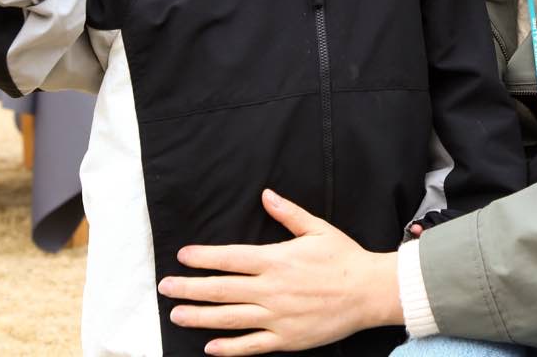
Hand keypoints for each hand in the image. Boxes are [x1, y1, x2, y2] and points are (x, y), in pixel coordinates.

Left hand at [159, 189, 402, 355]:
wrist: (370, 292)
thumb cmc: (344, 258)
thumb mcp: (318, 229)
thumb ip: (288, 214)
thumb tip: (266, 195)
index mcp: (276, 260)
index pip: (230, 258)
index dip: (203, 257)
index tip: (183, 256)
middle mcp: (272, 289)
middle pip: (221, 289)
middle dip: (190, 287)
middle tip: (166, 287)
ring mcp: (277, 317)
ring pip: (229, 318)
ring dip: (200, 317)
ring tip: (177, 315)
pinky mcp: (287, 338)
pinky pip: (252, 346)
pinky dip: (229, 348)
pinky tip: (210, 348)